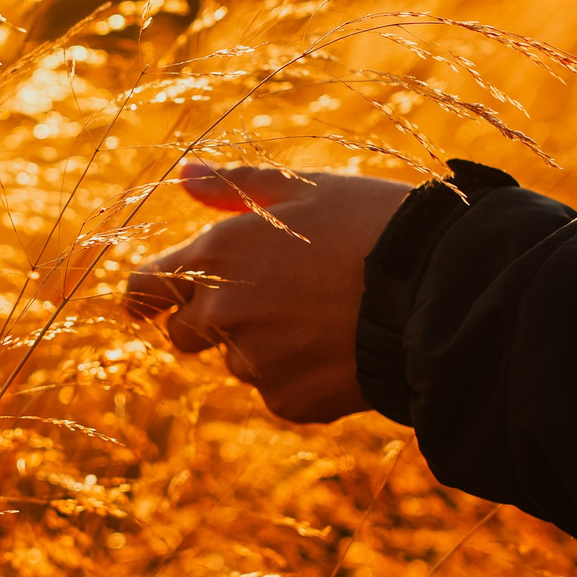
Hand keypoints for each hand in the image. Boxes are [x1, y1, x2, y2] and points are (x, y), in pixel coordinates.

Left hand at [126, 161, 410, 422]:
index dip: (144, 295)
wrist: (433, 289)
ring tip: (324, 316)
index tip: (144, 302)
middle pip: (184, 332)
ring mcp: (255, 362)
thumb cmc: (370, 224)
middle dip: (209, 319)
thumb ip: (232, 187)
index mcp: (216, 255)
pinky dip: (301, 375)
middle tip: (265, 299)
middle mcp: (223, 312)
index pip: (144, 288)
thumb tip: (183, 175)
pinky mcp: (288, 401)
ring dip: (264, 345)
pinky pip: (280, 391)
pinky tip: (342, 348)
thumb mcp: (302, 189)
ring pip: (240, 360)